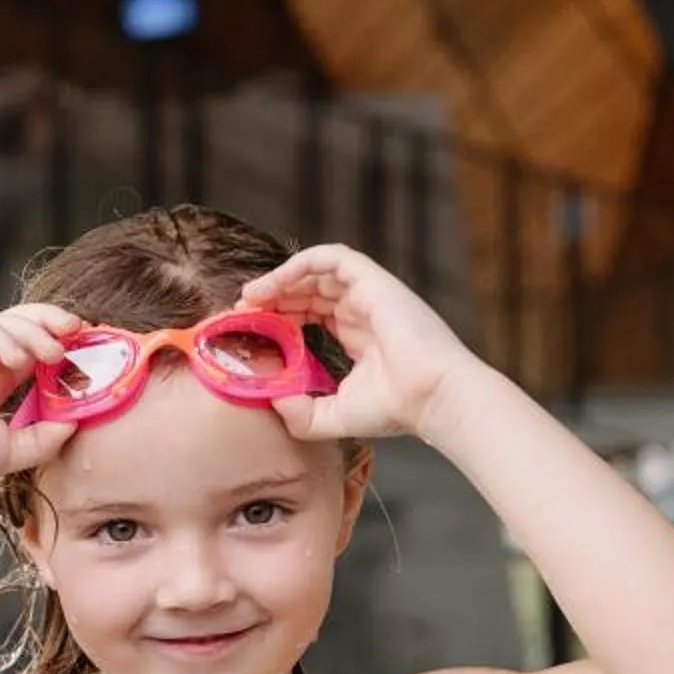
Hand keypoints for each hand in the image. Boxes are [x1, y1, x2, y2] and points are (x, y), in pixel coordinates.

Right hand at [0, 303, 85, 495]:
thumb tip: (77, 421)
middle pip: (21, 323)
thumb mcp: (13, 449)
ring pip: (3, 322)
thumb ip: (46, 436)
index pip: (32, 346)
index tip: (87, 347)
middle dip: (52, 321)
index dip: (58, 341)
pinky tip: (18, 359)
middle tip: (77, 330)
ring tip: (51, 355)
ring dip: (33, 333)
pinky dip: (3, 338)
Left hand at [235, 243, 480, 442]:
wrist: (432, 399)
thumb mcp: (334, 415)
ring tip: (250, 298)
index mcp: (356, 334)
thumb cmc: (395, 409)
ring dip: (279, 280)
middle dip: (272, 298)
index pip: (309, 313)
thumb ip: (301, 413)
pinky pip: (331, 258)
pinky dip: (298, 264)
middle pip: (308, 290)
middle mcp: (361, 310)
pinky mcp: (374, 281)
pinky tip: (273, 284)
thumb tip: (272, 400)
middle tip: (241, 312)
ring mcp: (368, 293)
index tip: (249, 330)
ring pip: (315, 272)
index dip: (277, 316)